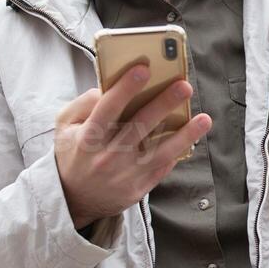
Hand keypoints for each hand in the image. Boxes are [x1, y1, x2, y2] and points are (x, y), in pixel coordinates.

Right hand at [54, 64, 212, 229]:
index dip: (126, 88)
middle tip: (184, 85)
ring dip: (184, 134)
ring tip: (204, 118)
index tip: (143, 68)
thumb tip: (109, 88)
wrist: (72, 199)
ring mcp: (125, 175)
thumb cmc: (72, 154)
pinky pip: (162, 168)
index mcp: (87, 138)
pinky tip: (191, 138)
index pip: (108, 109)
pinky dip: (177, 152)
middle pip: (140, 126)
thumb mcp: (65, 126)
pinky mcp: (138, 189)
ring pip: (159, 151)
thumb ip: (84, 104)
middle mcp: (107, 157)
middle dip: (163, 104)